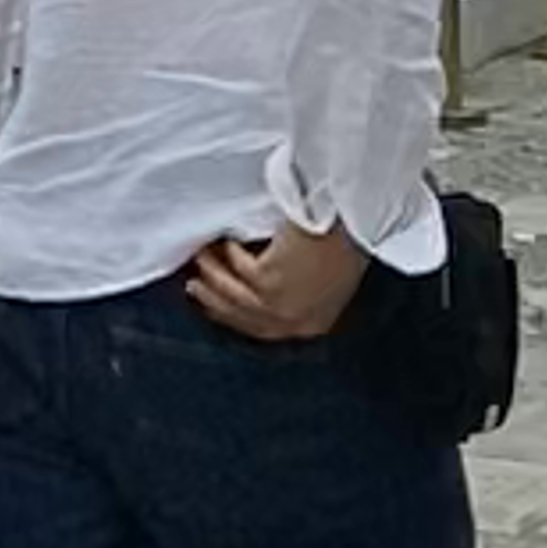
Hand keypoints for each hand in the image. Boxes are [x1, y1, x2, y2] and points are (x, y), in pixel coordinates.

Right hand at [182, 211, 368, 347]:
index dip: (235, 318)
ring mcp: (281, 306)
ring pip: (233, 296)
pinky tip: (221, 241)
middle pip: (243, 317)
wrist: (353, 217)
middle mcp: (296, 322)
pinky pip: (237, 268)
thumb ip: (303, 289)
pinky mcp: (267, 282)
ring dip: (212, 277)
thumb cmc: (348, 237)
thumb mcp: (330, 277)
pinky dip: (227, 254)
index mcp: (314, 324)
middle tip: (194, 287)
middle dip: (215, 303)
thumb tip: (271, 283)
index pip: (264, 330)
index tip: (216, 307)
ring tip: (198, 259)